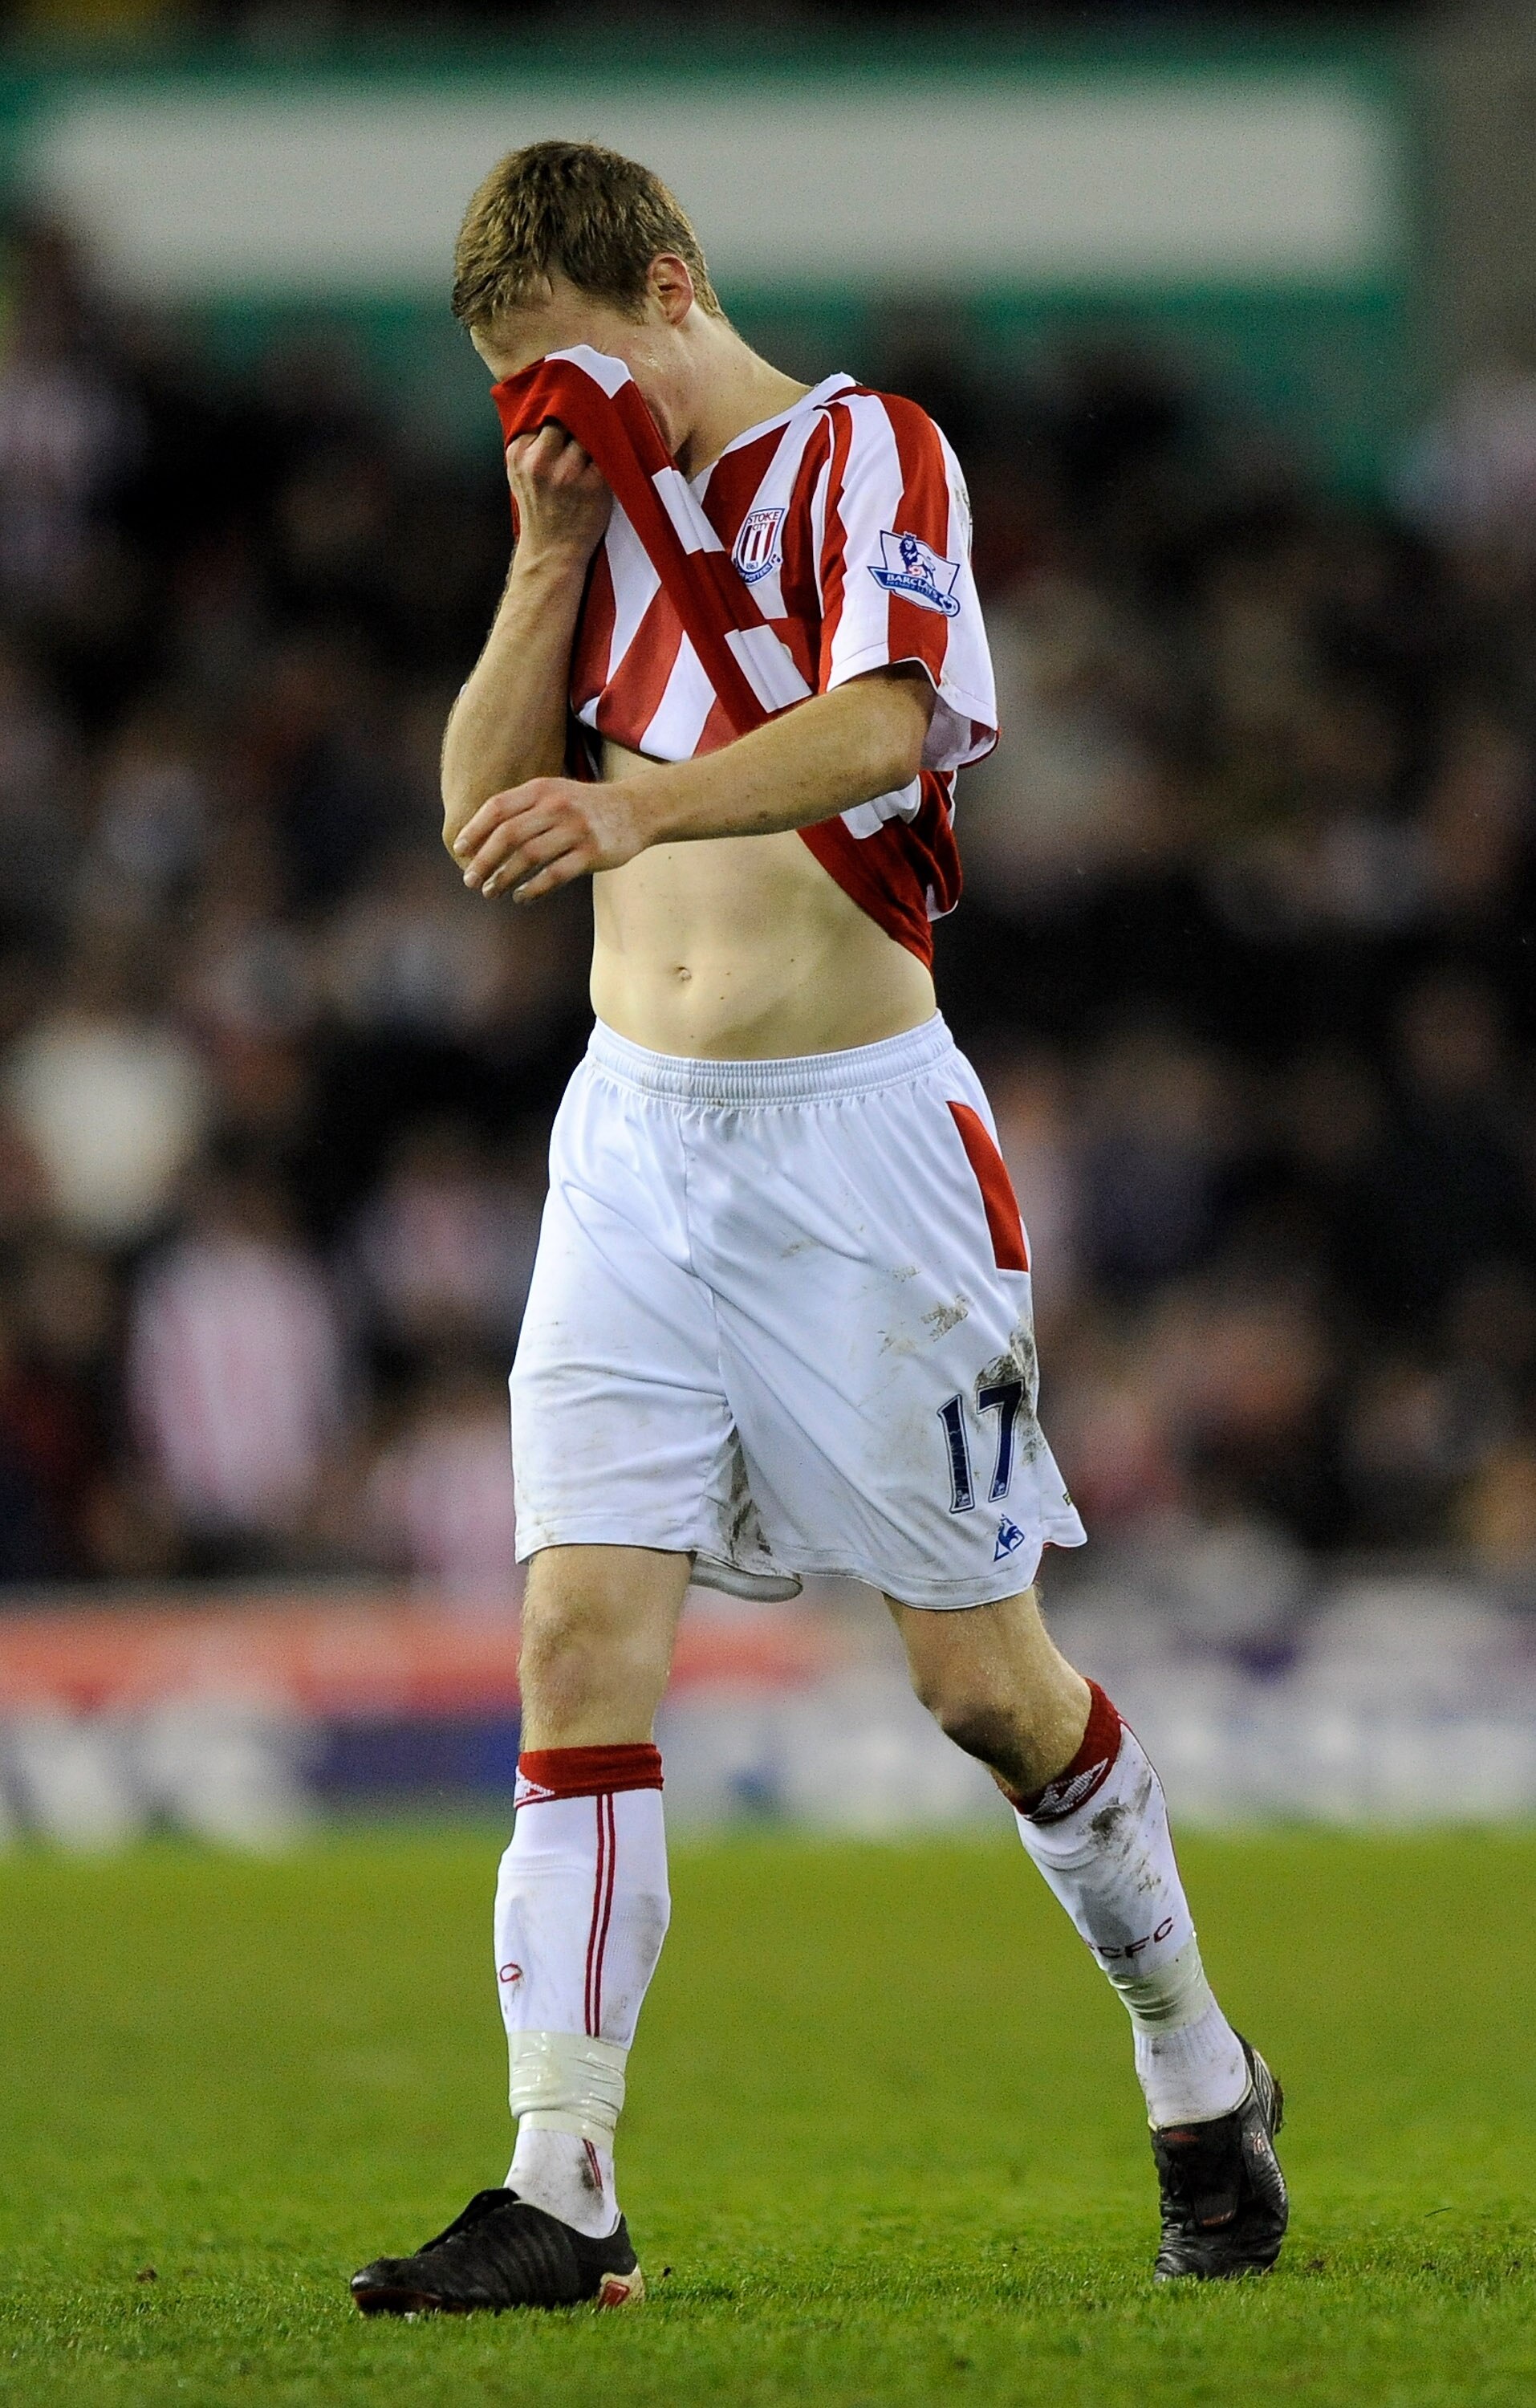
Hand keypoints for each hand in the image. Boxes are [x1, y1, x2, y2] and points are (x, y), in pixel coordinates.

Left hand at [453, 777, 651, 902]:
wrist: (636, 810)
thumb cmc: (586, 808)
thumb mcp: (555, 795)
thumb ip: (523, 809)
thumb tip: (481, 838)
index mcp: (542, 789)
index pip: (497, 807)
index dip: (474, 830)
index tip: (459, 850)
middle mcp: (557, 806)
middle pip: (508, 835)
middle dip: (484, 860)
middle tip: (470, 880)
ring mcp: (576, 829)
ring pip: (528, 857)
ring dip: (504, 878)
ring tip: (491, 892)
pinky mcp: (592, 853)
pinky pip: (554, 875)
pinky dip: (533, 889)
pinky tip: (521, 898)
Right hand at [506, 422, 611, 563]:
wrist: (551, 552)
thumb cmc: (539, 510)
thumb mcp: (520, 474)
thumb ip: (530, 444)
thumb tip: (551, 408)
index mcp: (519, 453)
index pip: (541, 412)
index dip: (557, 408)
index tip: (568, 404)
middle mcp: (540, 461)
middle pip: (564, 417)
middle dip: (576, 416)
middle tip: (587, 416)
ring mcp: (568, 473)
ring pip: (588, 432)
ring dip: (595, 433)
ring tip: (600, 436)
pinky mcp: (594, 485)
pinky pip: (608, 453)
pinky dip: (610, 450)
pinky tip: (612, 450)